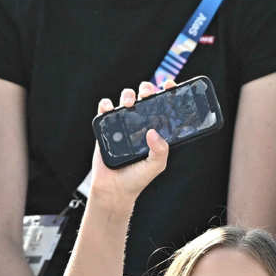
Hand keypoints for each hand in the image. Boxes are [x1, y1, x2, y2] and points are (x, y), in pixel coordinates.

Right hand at [90, 83, 170, 207]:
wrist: (113, 189)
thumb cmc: (137, 179)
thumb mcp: (156, 166)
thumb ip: (160, 151)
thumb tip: (154, 131)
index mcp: (155, 130)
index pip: (163, 107)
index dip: (167, 93)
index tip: (169, 85)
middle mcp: (140, 124)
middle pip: (144, 97)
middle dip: (147, 89)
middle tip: (147, 94)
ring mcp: (123, 123)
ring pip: (126, 99)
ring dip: (128, 95)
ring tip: (129, 105)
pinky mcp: (106, 126)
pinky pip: (105, 109)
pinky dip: (106, 104)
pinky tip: (110, 108)